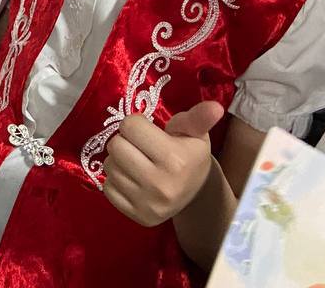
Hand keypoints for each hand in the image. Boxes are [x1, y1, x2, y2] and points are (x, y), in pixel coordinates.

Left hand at [100, 101, 224, 227]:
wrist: (196, 193)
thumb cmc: (190, 154)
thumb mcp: (195, 133)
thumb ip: (199, 117)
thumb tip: (216, 107)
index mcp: (175, 159)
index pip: (130, 126)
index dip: (136, 124)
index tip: (147, 131)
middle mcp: (160, 184)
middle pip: (115, 146)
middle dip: (125, 141)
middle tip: (140, 146)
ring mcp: (148, 204)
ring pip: (109, 166)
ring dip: (119, 160)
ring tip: (138, 162)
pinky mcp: (138, 217)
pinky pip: (107, 189)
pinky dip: (116, 181)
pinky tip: (133, 180)